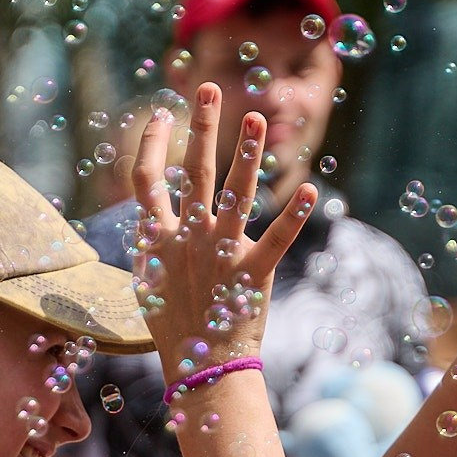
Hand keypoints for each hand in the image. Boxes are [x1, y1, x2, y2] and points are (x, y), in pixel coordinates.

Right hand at [129, 84, 314, 374]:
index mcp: (156, 239)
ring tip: (257, 118)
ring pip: (234, 194)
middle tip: (208, 88)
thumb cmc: (172, 325)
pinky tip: (310, 189)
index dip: (153, 143)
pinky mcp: (251, 275)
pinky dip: (293, 215)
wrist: (197, 368)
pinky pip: (276, 240)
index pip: (147, 179)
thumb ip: (150, 243)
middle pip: (193, 172)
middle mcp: (186, 239)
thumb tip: (147, 216)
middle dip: (201, 126)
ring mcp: (219, 255)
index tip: (162, 113)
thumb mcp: (147, 280)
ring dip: (246, 153)